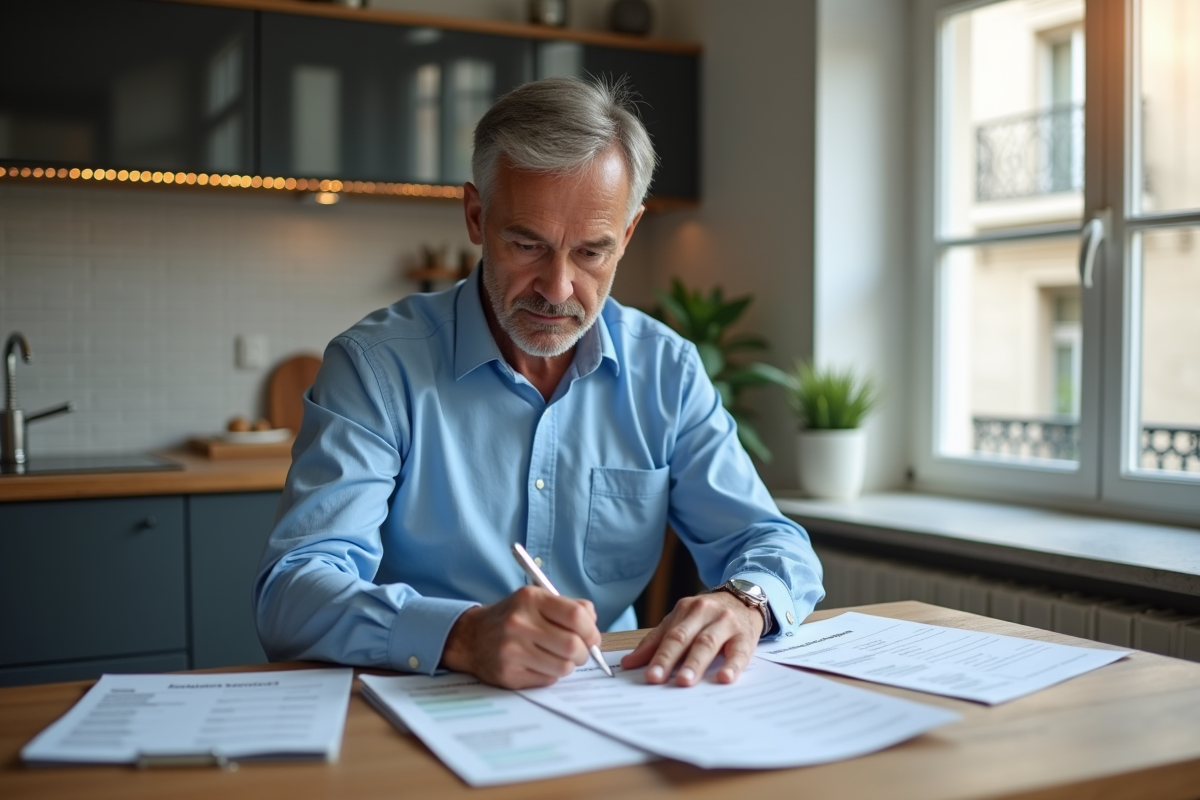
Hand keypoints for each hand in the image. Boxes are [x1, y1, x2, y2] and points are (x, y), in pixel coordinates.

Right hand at [440, 586, 601, 688]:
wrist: (471, 637)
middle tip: (579, 652)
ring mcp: (512, 650)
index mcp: (530, 599)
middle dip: (584, 652)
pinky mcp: (509, 674)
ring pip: (563, 667)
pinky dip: (551, 675)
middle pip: (573, 645)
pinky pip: (547, 680)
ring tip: (558, 658)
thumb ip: (568, 606)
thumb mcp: (536, 600)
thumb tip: (593, 622)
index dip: (591, 630)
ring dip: (568, 665)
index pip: (576, 616)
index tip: (592, 638)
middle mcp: (519, 623)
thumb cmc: (512, 618)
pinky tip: (540, 665)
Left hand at [620, 591, 762, 686]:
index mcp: (685, 609)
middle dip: (668, 658)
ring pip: (707, 642)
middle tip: (657, 678)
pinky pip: (739, 652)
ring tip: (684, 681)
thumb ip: (656, 641)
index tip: (646, 675)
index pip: (667, 634)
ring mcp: (726, 622)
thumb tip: (629, 663)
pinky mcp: (746, 636)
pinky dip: (732, 666)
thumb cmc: (709, 617)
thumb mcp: (682, 622)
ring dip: (695, 663)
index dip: (655, 655)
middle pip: (683, 637)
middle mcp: (704, 612)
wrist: (745, 600)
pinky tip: (725, 678)